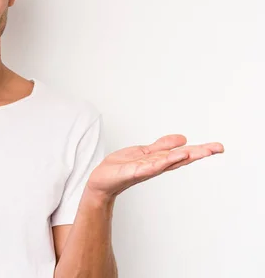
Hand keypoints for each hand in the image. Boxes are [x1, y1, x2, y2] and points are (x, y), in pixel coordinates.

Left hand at [87, 134, 223, 200]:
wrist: (102, 181)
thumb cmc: (121, 167)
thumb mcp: (144, 152)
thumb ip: (162, 146)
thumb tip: (183, 139)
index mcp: (159, 160)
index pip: (183, 154)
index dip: (200, 150)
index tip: (218, 147)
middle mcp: (156, 166)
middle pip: (181, 158)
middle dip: (199, 153)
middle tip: (218, 148)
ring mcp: (146, 169)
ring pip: (168, 162)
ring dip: (184, 156)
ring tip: (200, 151)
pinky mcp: (134, 172)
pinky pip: (150, 166)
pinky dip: (162, 162)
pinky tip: (174, 156)